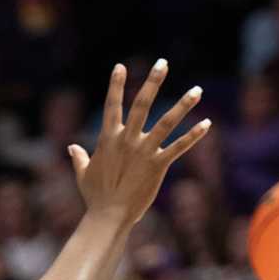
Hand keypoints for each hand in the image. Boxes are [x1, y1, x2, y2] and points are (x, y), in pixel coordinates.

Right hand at [70, 61, 210, 228]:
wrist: (108, 217)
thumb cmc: (95, 198)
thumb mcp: (83, 175)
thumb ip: (79, 158)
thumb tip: (71, 148)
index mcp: (109, 139)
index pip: (112, 106)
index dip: (115, 86)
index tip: (120, 67)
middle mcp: (127, 140)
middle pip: (141, 104)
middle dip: (153, 82)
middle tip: (163, 62)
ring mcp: (143, 151)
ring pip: (166, 122)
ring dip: (183, 105)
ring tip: (197, 90)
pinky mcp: (157, 165)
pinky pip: (178, 147)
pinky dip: (193, 136)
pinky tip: (207, 124)